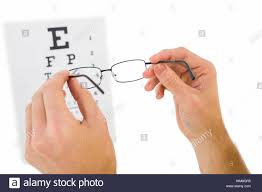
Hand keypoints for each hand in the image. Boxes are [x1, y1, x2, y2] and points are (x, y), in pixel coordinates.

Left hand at [25, 71, 115, 173]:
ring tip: (58, 97)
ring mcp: (33, 146)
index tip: (64, 74)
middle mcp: (41, 138)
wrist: (90, 184)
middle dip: (50, 85)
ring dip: (43, 98)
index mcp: (60, 130)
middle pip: (37, 97)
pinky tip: (52, 114)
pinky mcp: (30, 152)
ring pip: (30, 109)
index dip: (57, 78)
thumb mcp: (98, 125)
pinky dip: (39, 113)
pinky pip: (29, 124)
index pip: (50, 91)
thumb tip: (75, 84)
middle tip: (63, 83)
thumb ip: (85, 99)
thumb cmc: (98, 161)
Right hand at [143, 47, 248, 172]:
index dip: (166, 55)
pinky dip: (160, 87)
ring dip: (156, 79)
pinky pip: (166, 82)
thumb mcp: (186, 97)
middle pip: (172, 63)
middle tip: (145, 76)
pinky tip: (158, 96)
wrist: (203, 133)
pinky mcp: (180, 88)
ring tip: (147, 88)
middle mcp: (196, 72)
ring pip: (167, 72)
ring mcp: (187, 80)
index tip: (151, 60)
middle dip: (158, 69)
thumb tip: (157, 66)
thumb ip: (171, 80)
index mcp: (203, 69)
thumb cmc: (202, 116)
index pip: (182, 54)